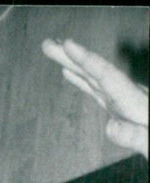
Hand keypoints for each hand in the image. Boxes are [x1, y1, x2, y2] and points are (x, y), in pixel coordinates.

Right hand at [42, 38, 148, 154]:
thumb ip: (135, 136)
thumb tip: (109, 126)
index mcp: (137, 104)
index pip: (108, 77)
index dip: (87, 60)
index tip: (66, 44)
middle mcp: (129, 98)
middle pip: (97, 72)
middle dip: (72, 57)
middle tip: (47, 44)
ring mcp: (124, 102)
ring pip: (94, 78)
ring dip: (72, 65)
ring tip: (52, 51)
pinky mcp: (121, 109)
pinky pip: (97, 91)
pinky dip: (82, 81)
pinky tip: (69, 75)